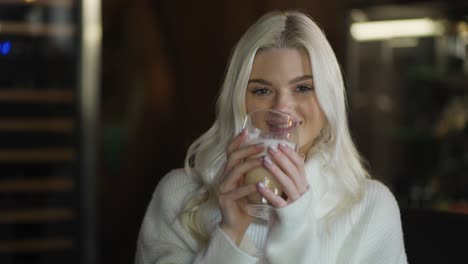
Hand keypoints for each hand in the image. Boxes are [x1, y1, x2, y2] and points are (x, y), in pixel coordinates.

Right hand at [218, 129, 263, 244]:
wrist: (238, 224)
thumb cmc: (248, 203)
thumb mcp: (255, 184)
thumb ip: (260, 172)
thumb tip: (278, 156)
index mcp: (231, 171)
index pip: (231, 151)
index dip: (237, 140)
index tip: (248, 131)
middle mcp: (224, 176)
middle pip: (233, 157)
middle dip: (248, 149)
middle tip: (263, 146)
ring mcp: (222, 187)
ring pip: (235, 170)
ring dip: (250, 164)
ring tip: (265, 160)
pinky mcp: (224, 199)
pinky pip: (237, 191)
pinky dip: (249, 187)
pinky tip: (259, 185)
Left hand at [257, 143, 307, 207]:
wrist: (291, 231)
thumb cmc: (288, 206)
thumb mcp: (292, 189)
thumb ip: (290, 175)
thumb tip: (287, 155)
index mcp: (303, 184)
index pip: (300, 165)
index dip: (290, 153)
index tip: (280, 143)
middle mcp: (302, 191)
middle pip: (294, 171)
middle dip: (282, 158)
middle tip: (270, 147)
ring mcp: (296, 202)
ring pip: (288, 184)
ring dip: (276, 171)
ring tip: (264, 161)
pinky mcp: (287, 213)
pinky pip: (279, 201)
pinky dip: (269, 192)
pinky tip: (259, 185)